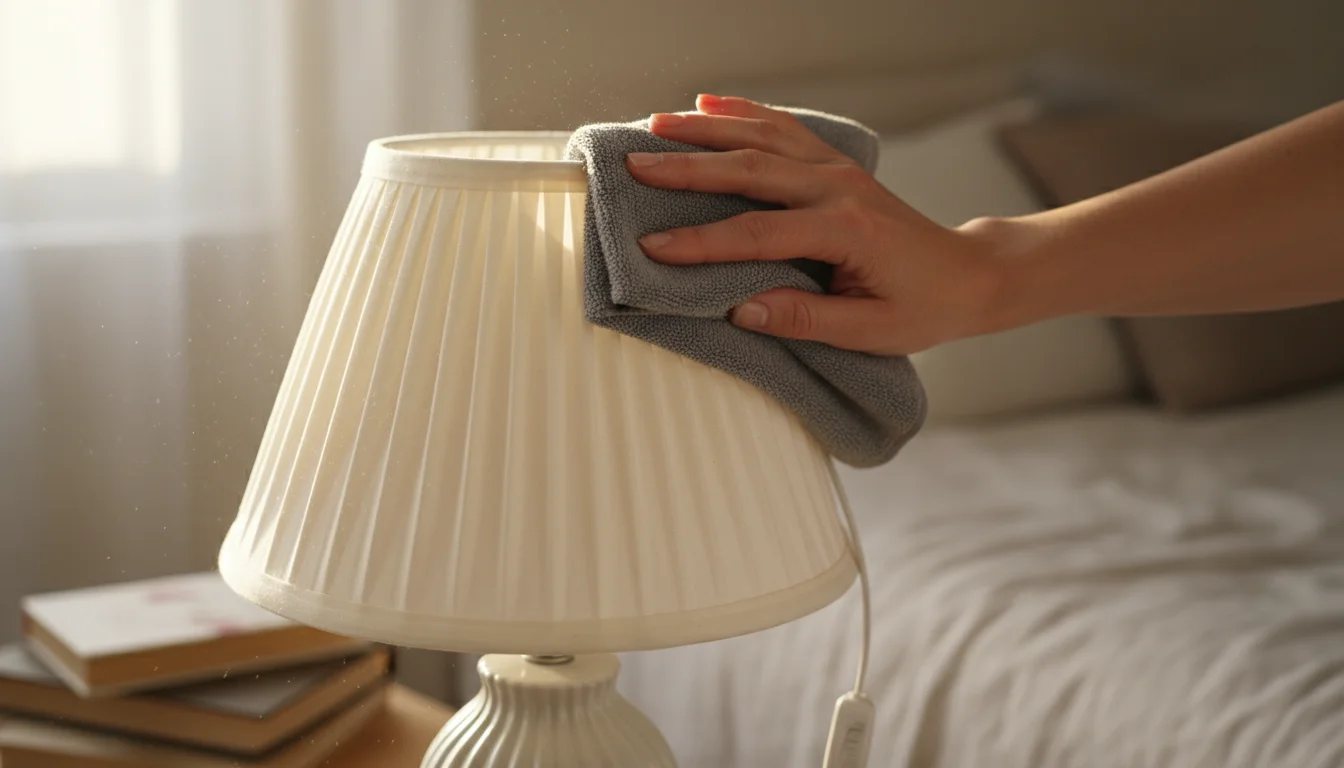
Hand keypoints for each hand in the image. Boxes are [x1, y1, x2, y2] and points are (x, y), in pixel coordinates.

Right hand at [626, 94, 1006, 355]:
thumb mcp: (873, 331)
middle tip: (634, 166)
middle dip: (687, 167)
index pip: (757, 234)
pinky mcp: (837, 165)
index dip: (701, 242)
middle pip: (750, 168)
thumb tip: (742, 310)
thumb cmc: (924, 307)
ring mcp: (838, 169)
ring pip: (763, 136)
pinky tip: (709, 101)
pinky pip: (784, 128)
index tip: (652, 247)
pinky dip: (745, 112)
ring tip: (654, 125)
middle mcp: (839, 188)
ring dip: (706, 128)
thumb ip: (808, 321)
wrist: (969, 275)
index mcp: (846, 230)